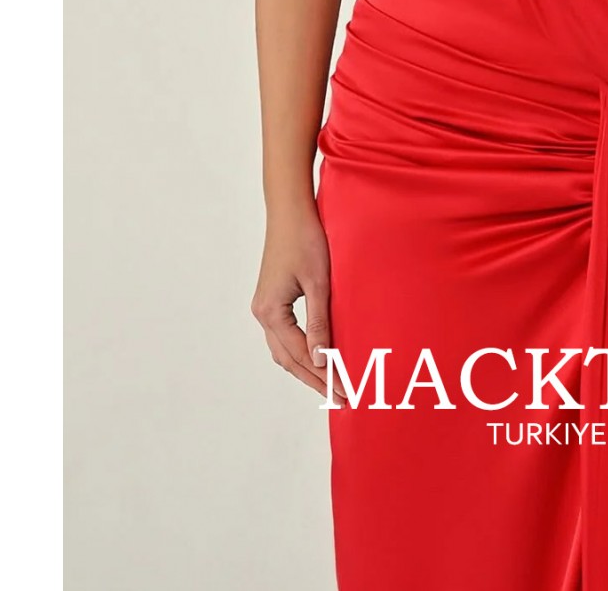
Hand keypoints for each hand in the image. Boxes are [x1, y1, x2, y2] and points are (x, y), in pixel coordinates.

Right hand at [251, 195, 344, 404]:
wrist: (289, 210)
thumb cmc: (305, 239)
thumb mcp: (318, 283)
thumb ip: (319, 322)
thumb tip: (321, 360)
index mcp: (271, 312)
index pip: (301, 355)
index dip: (324, 375)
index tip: (345, 391)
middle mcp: (262, 313)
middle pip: (288, 359)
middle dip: (314, 379)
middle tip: (341, 396)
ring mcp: (264, 306)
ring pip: (283, 350)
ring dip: (305, 367)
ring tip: (330, 384)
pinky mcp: (271, 299)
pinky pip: (284, 335)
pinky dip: (299, 350)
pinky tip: (315, 354)